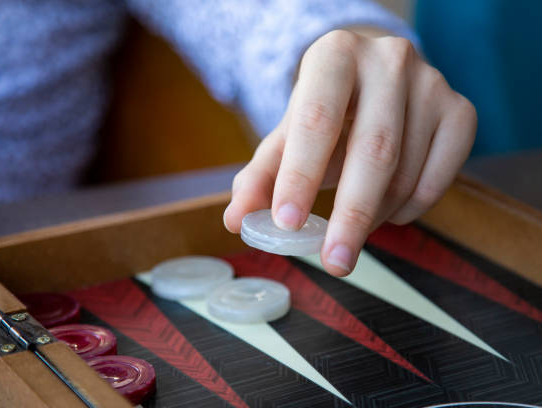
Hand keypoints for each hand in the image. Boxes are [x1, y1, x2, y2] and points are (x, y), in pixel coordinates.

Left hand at [223, 29, 476, 275]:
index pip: (316, 120)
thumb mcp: (285, 137)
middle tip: (334, 262)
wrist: (369, 78)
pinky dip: (411, 209)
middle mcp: (389, 60)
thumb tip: (237, 221)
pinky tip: (387, 211)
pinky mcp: (461, 110)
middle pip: (374, 151)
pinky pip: (440, 179)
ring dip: (376, 216)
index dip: (300, 175)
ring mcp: (432, 83)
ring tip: (351, 228)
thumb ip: (259, 177)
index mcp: (334, 56)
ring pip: (407, 171)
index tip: (286, 225)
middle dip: (351, 216)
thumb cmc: (322, 111)